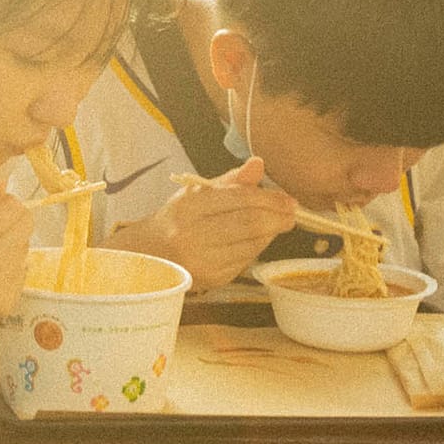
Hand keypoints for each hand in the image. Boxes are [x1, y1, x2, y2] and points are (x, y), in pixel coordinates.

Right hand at [111, 157, 296, 289]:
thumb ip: (231, 180)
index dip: (269, 199)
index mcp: (189, 208)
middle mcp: (193, 236)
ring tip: (276, 223)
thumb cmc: (178, 218)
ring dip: (270, 234)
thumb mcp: (197, 192)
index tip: (288, 199)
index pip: (238, 200)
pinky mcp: (213, 279)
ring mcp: (203, 261)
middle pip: (249, 225)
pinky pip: (246, 261)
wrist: (152, 254)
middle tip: (292, 213)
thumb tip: (259, 164)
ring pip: (252, 245)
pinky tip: (257, 240)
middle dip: (277, 218)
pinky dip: (257, 249)